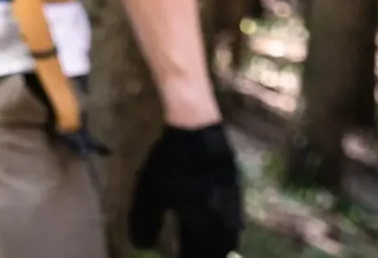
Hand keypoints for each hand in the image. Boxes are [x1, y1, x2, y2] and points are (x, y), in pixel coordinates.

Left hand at [128, 123, 241, 257]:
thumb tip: (141, 245)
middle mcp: (224, 222)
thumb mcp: (151, 192)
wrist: (199, 131)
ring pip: (230, 239)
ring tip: (204, 249)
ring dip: (217, 248)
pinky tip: (216, 228)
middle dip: (206, 255)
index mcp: (204, 226)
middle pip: (218, 251)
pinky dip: (224, 232)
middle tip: (191, 255)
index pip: (197, 255)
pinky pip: (234, 223)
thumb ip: (146, 221)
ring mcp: (234, 206)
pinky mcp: (236, 192)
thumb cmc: (173, 162)